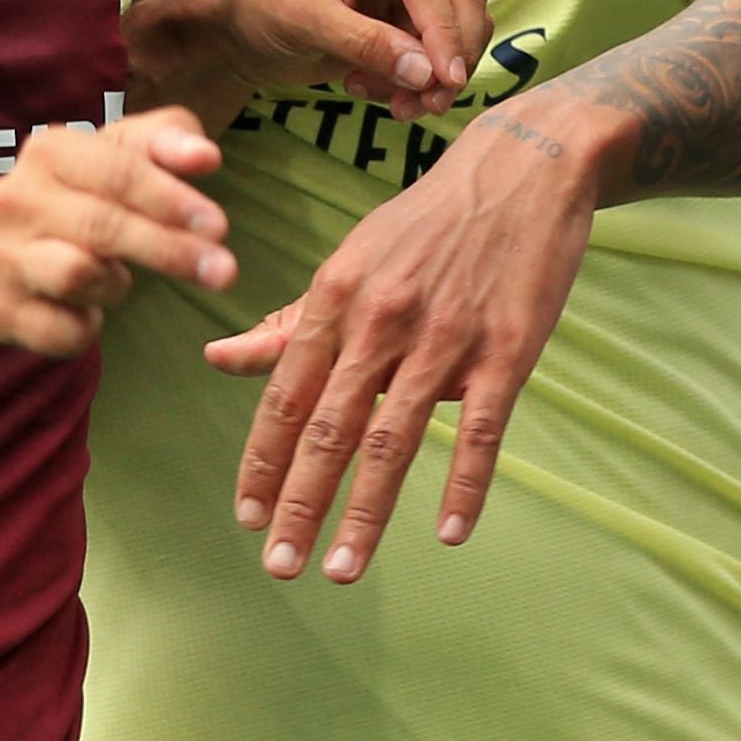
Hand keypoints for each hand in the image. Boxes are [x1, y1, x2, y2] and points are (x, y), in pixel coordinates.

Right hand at [0, 113, 235, 357]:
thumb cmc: (72, 198)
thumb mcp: (112, 155)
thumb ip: (164, 142)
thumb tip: (206, 156)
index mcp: (50, 151)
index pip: (118, 171)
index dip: (171, 200)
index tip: (218, 226)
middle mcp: (17, 199)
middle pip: (103, 226)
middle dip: (169, 250)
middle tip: (224, 271)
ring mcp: (1, 255)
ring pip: (77, 274)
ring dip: (116, 284)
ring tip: (117, 278)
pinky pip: (61, 331)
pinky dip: (87, 329)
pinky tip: (86, 312)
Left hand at [122, 0, 491, 123]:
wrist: (239, 17)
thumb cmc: (259, 0)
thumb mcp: (304, 21)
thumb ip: (365, 43)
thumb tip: (427, 73)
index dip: (444, 33)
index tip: (446, 82)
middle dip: (451, 55)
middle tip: (427, 106)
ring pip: (462, 23)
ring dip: (436, 73)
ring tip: (392, 105)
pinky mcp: (415, 6)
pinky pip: (443, 45)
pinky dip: (421, 76)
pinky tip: (374, 89)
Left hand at [209, 102, 604, 579]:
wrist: (523, 171)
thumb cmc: (426, 225)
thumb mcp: (349, 263)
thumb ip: (287, 323)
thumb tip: (217, 358)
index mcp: (337, 297)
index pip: (286, 396)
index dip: (264, 462)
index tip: (247, 518)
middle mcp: (383, 320)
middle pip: (331, 428)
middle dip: (301, 504)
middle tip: (279, 566)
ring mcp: (447, 338)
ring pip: (397, 439)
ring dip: (367, 512)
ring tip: (342, 569)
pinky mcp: (508, 350)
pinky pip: (483, 430)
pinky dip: (465, 485)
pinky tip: (450, 533)